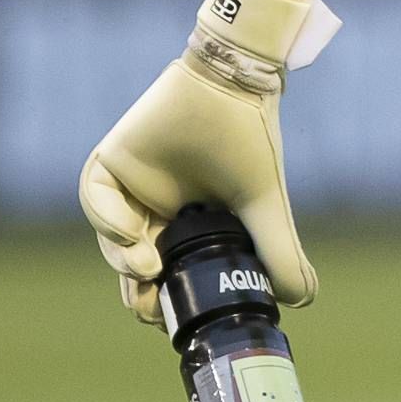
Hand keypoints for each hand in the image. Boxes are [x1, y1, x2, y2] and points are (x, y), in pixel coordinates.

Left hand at [78, 0, 331, 325]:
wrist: (237, 85)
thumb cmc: (251, 140)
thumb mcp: (266, 206)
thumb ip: (279, 249)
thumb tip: (305, 299)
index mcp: (188, 222)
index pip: (164, 273)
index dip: (164, 298)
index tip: (175, 316)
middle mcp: (155, 207)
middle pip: (130, 263)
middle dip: (136, 292)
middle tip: (152, 306)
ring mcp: (131, 184)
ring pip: (110, 237)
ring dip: (122, 260)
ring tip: (148, 270)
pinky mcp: (112, 159)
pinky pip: (95, 197)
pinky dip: (107, 219)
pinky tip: (131, 233)